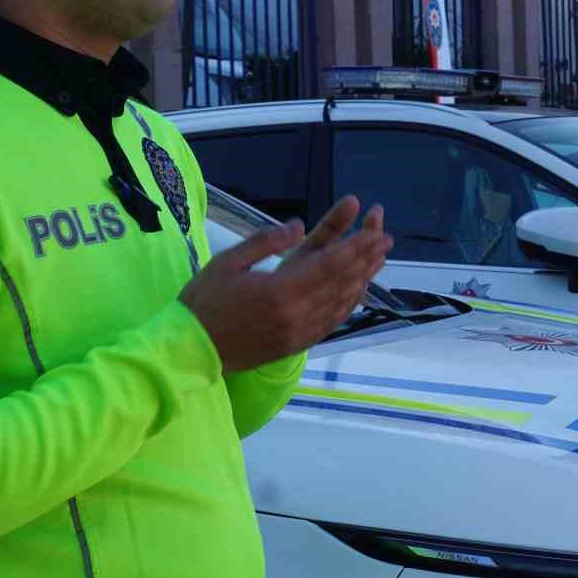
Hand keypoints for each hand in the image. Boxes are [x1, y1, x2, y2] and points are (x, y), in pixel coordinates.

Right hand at [180, 196, 393, 372]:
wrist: (190, 351)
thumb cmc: (204, 302)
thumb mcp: (228, 261)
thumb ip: (266, 241)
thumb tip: (299, 226)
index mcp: (279, 291)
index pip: (330, 265)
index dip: (356, 247)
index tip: (375, 230)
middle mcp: (296, 315)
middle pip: (342, 283)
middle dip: (367, 258)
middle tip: (387, 237)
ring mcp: (299, 333)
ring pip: (341, 303)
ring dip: (363, 278)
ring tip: (378, 258)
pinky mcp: (296, 344)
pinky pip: (332, 321)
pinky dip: (348, 302)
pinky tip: (357, 288)